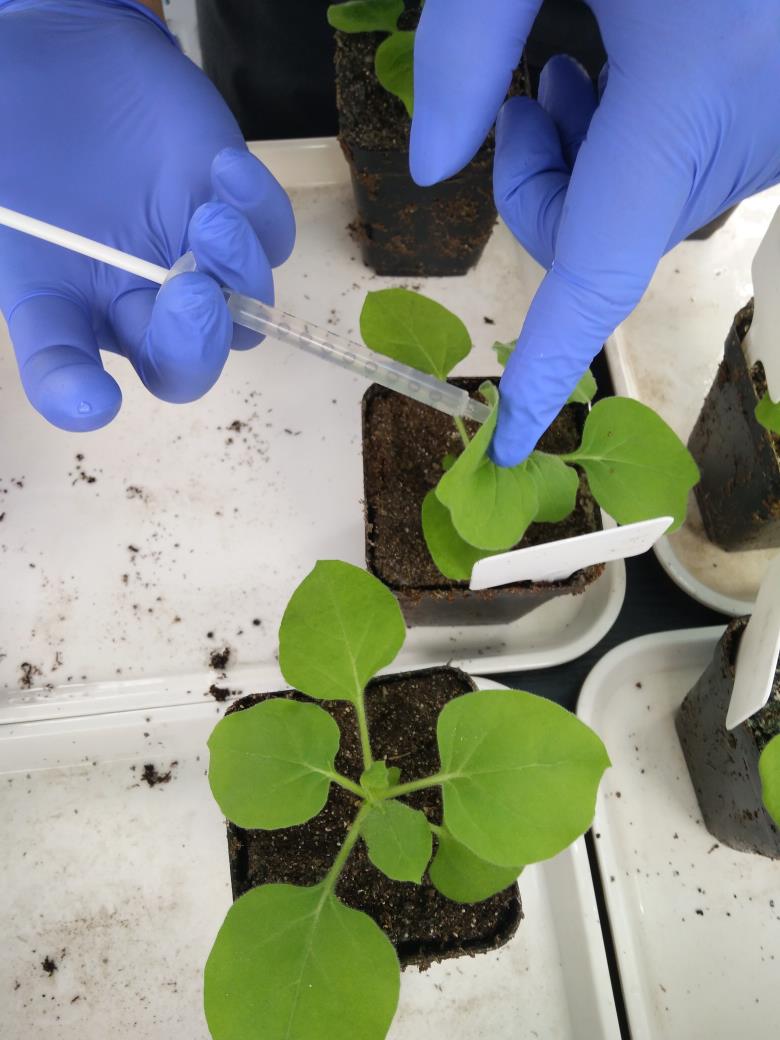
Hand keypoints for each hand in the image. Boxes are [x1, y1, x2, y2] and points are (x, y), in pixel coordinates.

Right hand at [0, 0, 294, 430]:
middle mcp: (144, 304)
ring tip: (208, 218)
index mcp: (79, 315)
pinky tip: (224, 169)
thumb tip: (59, 366)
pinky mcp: (235, 211)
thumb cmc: (26, 151)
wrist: (62, 64)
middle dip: (197, 344)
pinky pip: (271, 235)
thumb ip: (31, 295)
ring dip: (238, 272)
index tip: (95, 397)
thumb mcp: (9, 230)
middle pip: (188, 365)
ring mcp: (198, 261)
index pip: (77, 382)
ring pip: (246, 307)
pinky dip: (260, 212)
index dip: (79, 396)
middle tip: (191, 293)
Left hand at [411, 1, 779, 464]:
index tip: (509, 441)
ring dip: (586, 160)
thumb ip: (464, 49)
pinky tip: (634, 62)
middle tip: (529, 96)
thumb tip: (431, 167)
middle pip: (605, 239)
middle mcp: (742, 138)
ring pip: (644, 207)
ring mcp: (774, 134)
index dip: (547, 367)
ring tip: (580, 60)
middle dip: (539, 189)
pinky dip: (637, 143)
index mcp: (685, 101)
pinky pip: (689, 171)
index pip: (596, 277)